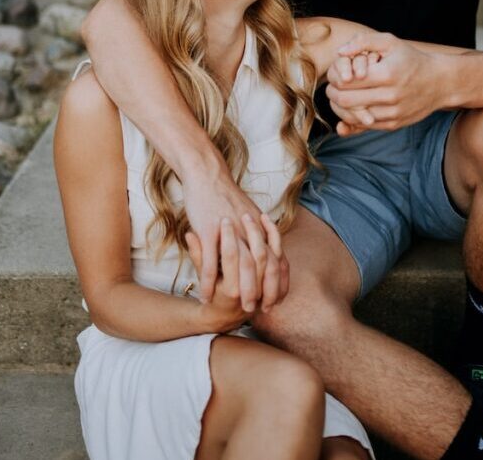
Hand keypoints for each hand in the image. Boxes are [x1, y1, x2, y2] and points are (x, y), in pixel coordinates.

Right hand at [181, 161, 287, 311]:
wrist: (207, 174)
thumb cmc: (225, 196)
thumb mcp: (249, 213)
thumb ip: (258, 233)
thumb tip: (269, 251)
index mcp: (259, 227)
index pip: (275, 259)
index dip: (277, 282)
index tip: (275, 300)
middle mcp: (248, 230)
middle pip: (261, 266)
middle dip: (262, 291)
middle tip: (259, 309)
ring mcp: (229, 231)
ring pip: (239, 267)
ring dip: (240, 290)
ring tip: (237, 307)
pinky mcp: (208, 231)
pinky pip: (209, 262)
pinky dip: (208, 282)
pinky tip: (205, 295)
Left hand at [325, 32, 451, 134]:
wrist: (440, 83)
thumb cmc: (411, 59)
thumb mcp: (391, 42)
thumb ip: (363, 42)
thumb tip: (340, 52)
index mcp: (386, 74)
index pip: (345, 81)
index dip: (334, 77)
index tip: (335, 73)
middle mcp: (389, 96)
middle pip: (344, 100)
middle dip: (332, 93)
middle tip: (332, 87)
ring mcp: (392, 113)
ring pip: (352, 116)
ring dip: (340, 108)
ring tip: (340, 96)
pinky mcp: (393, 124)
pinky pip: (364, 125)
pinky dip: (353, 118)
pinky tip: (352, 107)